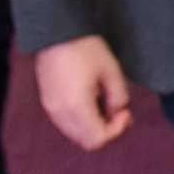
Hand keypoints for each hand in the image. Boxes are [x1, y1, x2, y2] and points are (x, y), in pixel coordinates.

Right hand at [35, 35, 133, 149]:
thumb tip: (120, 114)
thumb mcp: (111, 71)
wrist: (56, 32)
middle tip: (120, 112)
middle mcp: (59, 113)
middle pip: (85, 141)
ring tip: (108, 106)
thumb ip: (118, 97)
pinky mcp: (47, 102)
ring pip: (75, 134)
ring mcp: (50, 108)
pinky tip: (93, 102)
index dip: (116, 130)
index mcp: (76, 107)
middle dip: (107, 131)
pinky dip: (82, 121)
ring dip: (94, 127)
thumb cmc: (86, 49)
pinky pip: (66, 123)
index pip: (97, 139)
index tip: (126, 112)